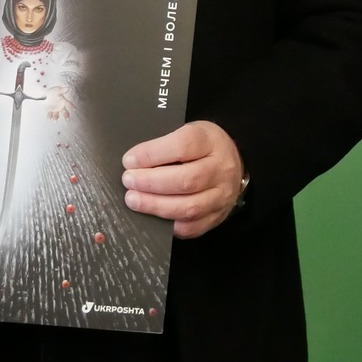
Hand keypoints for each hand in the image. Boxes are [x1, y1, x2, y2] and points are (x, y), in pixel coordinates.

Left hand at [46, 89, 72, 120]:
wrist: (44, 94)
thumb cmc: (52, 92)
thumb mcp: (57, 90)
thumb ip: (62, 90)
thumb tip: (68, 88)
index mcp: (64, 101)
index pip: (69, 104)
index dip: (72, 106)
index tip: (75, 110)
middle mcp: (61, 107)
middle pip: (65, 112)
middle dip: (66, 116)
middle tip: (67, 120)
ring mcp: (55, 110)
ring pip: (57, 115)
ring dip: (56, 118)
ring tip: (55, 121)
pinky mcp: (50, 111)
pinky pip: (50, 115)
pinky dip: (49, 117)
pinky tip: (49, 118)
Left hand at [122, 120, 245, 237]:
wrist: (232, 162)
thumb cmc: (201, 147)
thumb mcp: (186, 133)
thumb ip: (163, 146)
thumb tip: (132, 164)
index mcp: (210, 142)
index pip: (182, 147)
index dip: (152, 154)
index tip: (129, 160)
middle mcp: (221, 170)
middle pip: (186, 180)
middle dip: (151, 183)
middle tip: (129, 181)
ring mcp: (222, 196)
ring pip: (189, 207)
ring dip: (156, 205)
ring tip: (134, 200)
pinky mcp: (218, 216)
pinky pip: (192, 227)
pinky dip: (169, 225)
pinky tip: (153, 218)